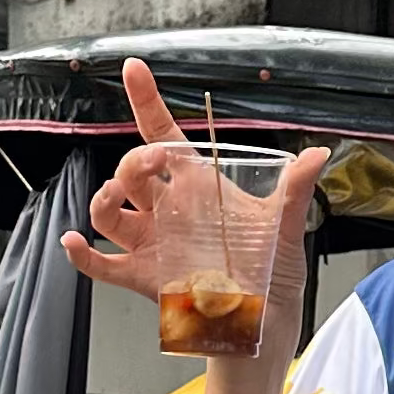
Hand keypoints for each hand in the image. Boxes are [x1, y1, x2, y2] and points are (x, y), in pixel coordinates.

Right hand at [62, 59, 328, 356]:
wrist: (264, 324)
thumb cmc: (274, 272)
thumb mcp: (284, 226)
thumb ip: (294, 189)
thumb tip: (318, 154)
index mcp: (198, 186)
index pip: (164, 134)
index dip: (147, 101)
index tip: (135, 69)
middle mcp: (169, 210)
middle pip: (132, 171)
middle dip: (134, 160)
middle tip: (155, 162)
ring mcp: (152, 242)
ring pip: (109, 210)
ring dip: (106, 199)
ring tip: (118, 197)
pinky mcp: (142, 277)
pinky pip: (101, 263)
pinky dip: (81, 254)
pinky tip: (75, 242)